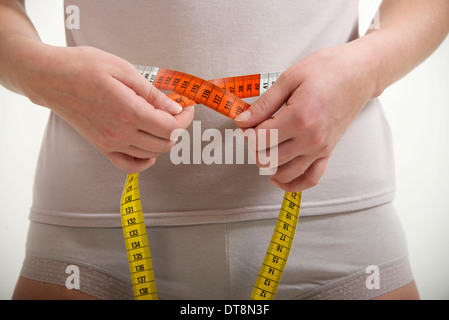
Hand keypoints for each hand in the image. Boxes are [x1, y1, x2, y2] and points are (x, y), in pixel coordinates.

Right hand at [15, 44, 193, 172]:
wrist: (50, 78)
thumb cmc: (84, 67)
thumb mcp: (123, 69)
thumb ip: (152, 93)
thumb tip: (175, 108)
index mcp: (129, 111)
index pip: (170, 127)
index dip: (185, 119)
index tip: (187, 107)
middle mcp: (120, 133)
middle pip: (165, 143)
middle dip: (178, 129)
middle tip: (177, 112)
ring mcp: (110, 143)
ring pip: (151, 154)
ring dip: (164, 141)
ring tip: (162, 122)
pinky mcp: (102, 147)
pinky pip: (129, 166)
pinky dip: (145, 161)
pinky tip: (149, 148)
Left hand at [235, 43, 376, 191]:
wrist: (360, 73)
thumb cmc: (326, 70)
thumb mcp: (289, 78)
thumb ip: (263, 104)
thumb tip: (241, 121)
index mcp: (299, 117)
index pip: (260, 138)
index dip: (246, 132)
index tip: (245, 123)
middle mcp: (311, 138)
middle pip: (268, 158)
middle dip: (254, 147)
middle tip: (254, 131)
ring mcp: (321, 148)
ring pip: (284, 173)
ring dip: (268, 164)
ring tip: (265, 147)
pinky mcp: (328, 152)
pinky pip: (310, 179)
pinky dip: (292, 183)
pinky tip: (277, 177)